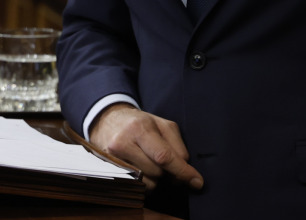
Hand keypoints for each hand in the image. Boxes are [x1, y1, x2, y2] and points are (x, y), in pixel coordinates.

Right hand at [89, 104, 203, 192]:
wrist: (107, 120)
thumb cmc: (139, 122)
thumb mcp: (161, 124)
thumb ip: (176, 144)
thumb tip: (185, 168)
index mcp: (140, 128)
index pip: (164, 156)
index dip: (183, 171)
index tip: (197, 181)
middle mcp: (124, 143)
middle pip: (157, 172)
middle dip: (169, 172)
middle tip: (167, 163)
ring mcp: (114, 158)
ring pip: (147, 183)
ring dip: (156, 179)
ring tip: (151, 163)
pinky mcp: (110, 169)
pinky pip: (136, 185)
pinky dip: (145, 181)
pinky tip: (142, 168)